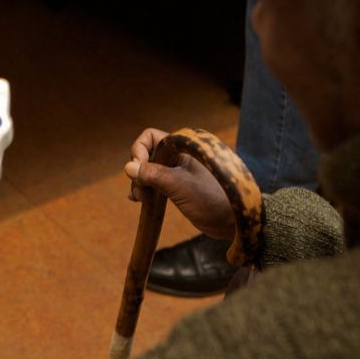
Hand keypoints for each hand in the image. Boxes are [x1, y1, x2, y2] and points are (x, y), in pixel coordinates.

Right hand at [125, 127, 235, 241]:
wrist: (231, 221)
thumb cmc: (211, 199)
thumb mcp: (179, 185)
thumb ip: (153, 174)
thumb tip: (128, 167)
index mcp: (183, 146)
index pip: (150, 137)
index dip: (139, 151)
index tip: (137, 170)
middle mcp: (179, 155)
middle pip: (147, 153)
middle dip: (138, 170)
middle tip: (139, 190)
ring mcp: (178, 171)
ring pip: (149, 169)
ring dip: (140, 182)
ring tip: (141, 199)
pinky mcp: (178, 186)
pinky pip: (155, 182)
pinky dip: (146, 189)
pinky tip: (140, 200)